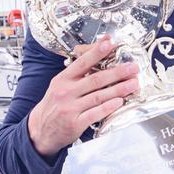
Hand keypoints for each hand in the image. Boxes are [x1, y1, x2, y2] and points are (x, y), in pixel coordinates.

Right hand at [26, 36, 139, 157]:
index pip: (82, 63)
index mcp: (63, 80)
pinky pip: (95, 113)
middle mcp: (66, 92)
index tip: (110, 43)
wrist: (40, 130)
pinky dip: (108, 107)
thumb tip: (97, 60)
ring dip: (118, 89)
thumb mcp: (59, 86)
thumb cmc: (54, 106)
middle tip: (132, 67)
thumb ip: (76, 74)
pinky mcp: (75, 123)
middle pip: (95, 79)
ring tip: (133, 84)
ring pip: (98, 96)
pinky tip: (119, 102)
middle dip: (117, 72)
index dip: (97, 52)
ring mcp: (70, 108)